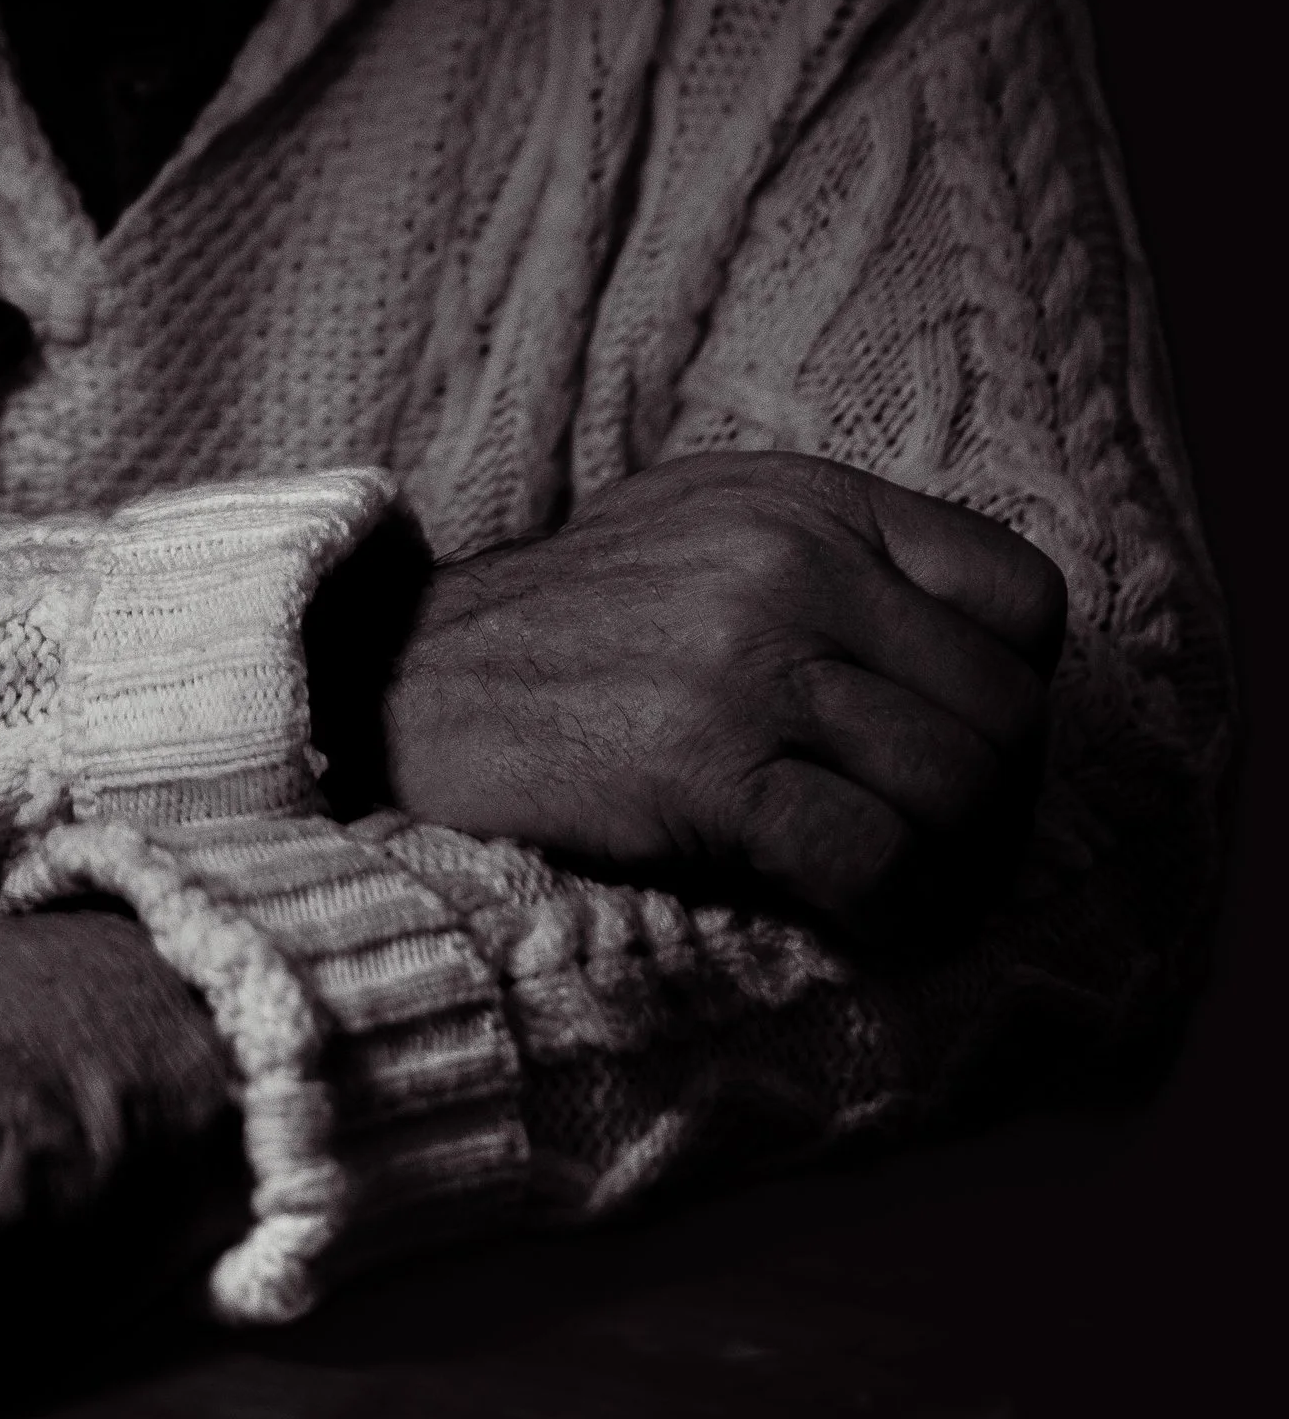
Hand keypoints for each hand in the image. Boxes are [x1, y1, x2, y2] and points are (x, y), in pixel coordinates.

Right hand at [379, 452, 1064, 936]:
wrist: (393, 682)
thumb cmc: (561, 634)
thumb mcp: (702, 532)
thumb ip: (829, 563)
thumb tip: (961, 665)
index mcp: (807, 501)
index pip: (1025, 598)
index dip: (1015, 695)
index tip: (958, 752)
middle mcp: (792, 562)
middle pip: (1006, 715)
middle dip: (992, 812)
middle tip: (936, 856)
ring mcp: (749, 658)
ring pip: (961, 792)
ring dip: (946, 871)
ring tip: (893, 891)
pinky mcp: (705, 764)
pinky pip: (877, 861)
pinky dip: (886, 914)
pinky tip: (845, 917)